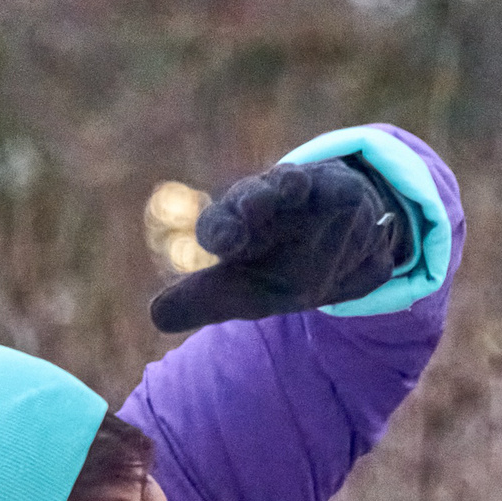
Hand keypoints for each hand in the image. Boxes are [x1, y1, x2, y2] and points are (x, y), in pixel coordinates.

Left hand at [149, 159, 411, 333]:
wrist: (339, 251)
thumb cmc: (281, 271)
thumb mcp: (245, 293)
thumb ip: (203, 301)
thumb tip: (155, 317)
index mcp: (234, 230)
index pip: (219, 226)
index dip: (222, 230)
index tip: (227, 243)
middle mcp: (263, 205)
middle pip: (251, 197)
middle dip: (251, 201)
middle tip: (251, 207)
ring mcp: (302, 195)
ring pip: (292, 183)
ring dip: (290, 184)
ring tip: (292, 185)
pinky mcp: (339, 192)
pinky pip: (339, 189)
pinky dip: (340, 193)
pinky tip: (346, 197)